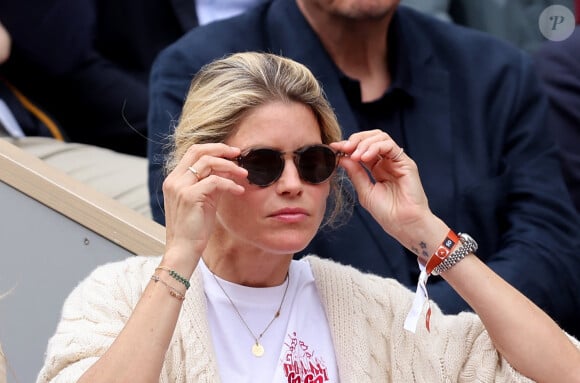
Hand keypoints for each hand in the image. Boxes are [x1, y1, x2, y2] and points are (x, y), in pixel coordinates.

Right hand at [161, 143, 246, 271]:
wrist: (183, 250)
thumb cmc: (194, 228)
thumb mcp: (203, 200)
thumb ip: (211, 183)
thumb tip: (229, 170)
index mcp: (174, 179)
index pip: (193, 152)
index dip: (214, 148)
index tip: (232, 152)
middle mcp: (174, 180)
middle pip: (198, 151)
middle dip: (221, 149)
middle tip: (239, 154)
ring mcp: (180, 187)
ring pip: (208, 163)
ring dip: (230, 166)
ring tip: (244, 175)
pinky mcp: (189, 196)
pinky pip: (215, 181)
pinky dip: (230, 184)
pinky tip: (239, 191)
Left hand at [331, 130, 437, 246]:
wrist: (403, 224)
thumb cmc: (387, 212)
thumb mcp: (364, 191)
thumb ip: (355, 173)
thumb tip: (341, 157)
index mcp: (377, 168)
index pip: (362, 149)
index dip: (347, 146)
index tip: (333, 147)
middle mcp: (387, 161)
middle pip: (371, 138)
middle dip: (355, 140)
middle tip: (343, 148)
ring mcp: (396, 161)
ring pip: (380, 137)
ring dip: (364, 143)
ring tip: (355, 156)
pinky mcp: (406, 162)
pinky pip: (390, 145)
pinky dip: (375, 147)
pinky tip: (365, 157)